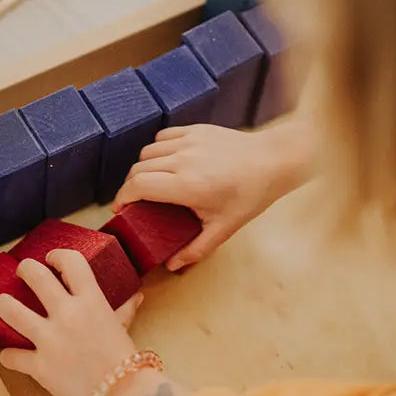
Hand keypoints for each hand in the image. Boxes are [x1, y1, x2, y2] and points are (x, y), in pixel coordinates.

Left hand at [0, 251, 141, 395]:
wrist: (123, 394)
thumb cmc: (126, 360)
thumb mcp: (122, 328)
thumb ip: (123, 310)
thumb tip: (135, 296)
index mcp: (91, 300)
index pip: (71, 261)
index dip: (57, 255)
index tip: (51, 259)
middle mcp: (68, 314)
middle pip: (35, 275)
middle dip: (24, 269)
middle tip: (22, 273)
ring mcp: (50, 339)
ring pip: (10, 310)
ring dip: (3, 304)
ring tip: (3, 304)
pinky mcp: (39, 366)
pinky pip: (12, 356)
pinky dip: (10, 356)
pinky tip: (11, 356)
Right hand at [113, 120, 312, 270]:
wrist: (273, 161)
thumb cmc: (250, 195)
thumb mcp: (224, 228)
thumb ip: (196, 249)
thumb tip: (172, 265)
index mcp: (186, 185)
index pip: (137, 186)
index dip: (122, 198)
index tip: (121, 209)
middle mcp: (182, 160)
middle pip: (137, 170)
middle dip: (130, 187)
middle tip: (135, 202)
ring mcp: (188, 141)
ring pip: (147, 152)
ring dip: (143, 168)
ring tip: (151, 183)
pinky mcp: (195, 130)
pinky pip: (163, 137)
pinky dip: (158, 150)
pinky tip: (166, 163)